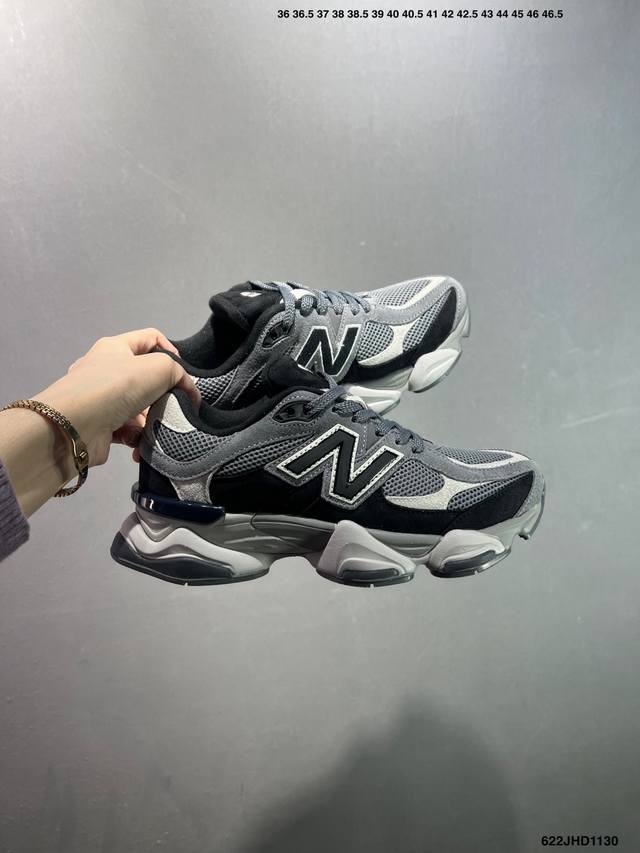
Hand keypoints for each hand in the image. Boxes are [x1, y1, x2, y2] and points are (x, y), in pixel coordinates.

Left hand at [38, 329, 200, 467]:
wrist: (74, 427)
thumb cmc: (116, 387)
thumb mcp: (159, 367)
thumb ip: (179, 374)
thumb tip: (188, 394)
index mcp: (115, 348)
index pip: (150, 338)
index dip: (171, 351)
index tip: (182, 374)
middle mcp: (106, 371)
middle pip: (147, 379)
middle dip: (163, 396)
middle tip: (174, 407)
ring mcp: (101, 400)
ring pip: (140, 408)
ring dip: (152, 422)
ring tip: (158, 432)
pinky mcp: (101, 426)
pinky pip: (128, 430)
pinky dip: (138, 439)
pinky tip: (141, 446)